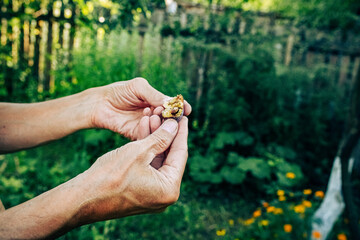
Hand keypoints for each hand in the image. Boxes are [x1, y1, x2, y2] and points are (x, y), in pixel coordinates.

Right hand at [73, 117, 187, 223]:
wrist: (82, 198)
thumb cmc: (109, 176)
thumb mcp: (139, 152)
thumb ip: (160, 138)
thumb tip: (175, 125)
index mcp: (169, 189)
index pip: (180, 154)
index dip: (181, 132)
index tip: (183, 116)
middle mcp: (164, 195)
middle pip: (170, 157)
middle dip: (166, 133)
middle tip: (167, 114)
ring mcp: (152, 194)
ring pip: (158, 159)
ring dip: (154, 139)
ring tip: (152, 116)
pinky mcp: (141, 191)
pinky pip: (148, 166)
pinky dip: (146, 150)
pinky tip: (143, 130)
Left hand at [90, 77, 190, 139]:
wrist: (100, 105)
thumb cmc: (119, 92)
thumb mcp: (138, 87)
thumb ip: (154, 95)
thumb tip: (170, 103)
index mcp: (156, 101)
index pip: (173, 105)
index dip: (181, 107)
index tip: (187, 109)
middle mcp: (154, 114)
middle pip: (170, 118)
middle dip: (172, 116)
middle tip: (170, 113)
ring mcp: (147, 125)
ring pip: (161, 128)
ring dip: (161, 123)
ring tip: (155, 114)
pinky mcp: (138, 135)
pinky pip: (149, 136)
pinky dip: (151, 130)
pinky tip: (147, 121)